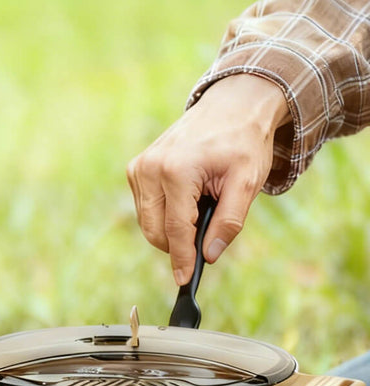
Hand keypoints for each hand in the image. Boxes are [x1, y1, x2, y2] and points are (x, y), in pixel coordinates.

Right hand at [126, 74, 289, 283]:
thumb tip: (210, 255)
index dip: (183, 258)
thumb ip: (230, 221)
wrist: (232, 105)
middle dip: (178, 243)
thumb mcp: (249, 182)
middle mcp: (150, 169)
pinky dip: (165, 213)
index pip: (176, 229)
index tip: (184, 280)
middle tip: (207, 234)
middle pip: (155, 230)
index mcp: (176, 171)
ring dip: (173, 226)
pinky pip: (145, 208)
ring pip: (148, 222)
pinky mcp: (136, 169)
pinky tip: (188, 197)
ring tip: (202, 204)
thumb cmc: (243, 141)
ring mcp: (139, 168)